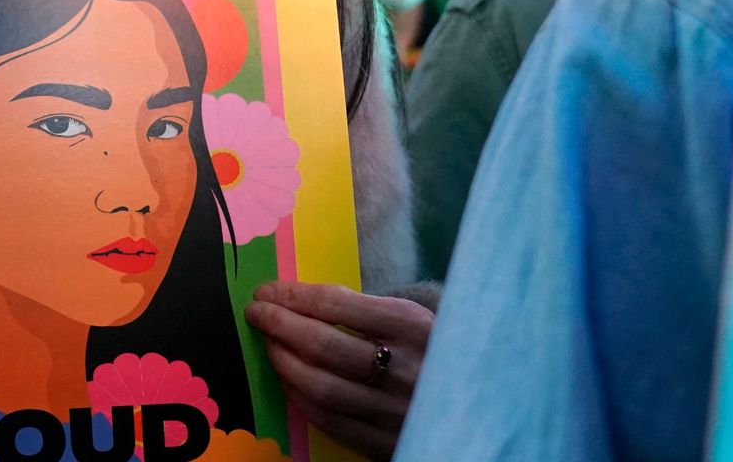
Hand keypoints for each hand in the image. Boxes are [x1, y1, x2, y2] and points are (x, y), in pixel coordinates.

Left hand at [244, 281, 435, 460]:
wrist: (475, 400)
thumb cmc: (432, 350)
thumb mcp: (414, 319)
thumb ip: (365, 311)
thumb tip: (296, 299)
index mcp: (412, 326)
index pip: (336, 304)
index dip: (293, 296)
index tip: (267, 292)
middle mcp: (405, 368)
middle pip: (323, 345)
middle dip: (280, 326)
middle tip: (257, 314)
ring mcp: (395, 410)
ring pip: (322, 386)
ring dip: (284, 362)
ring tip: (270, 345)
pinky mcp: (386, 441)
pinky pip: (330, 421)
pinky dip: (301, 399)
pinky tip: (288, 381)